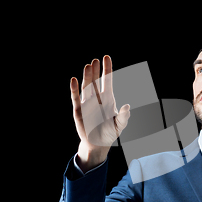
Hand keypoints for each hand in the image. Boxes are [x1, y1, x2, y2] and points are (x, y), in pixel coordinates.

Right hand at [70, 55, 129, 171]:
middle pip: (96, 81)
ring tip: (88, 66)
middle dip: (96, 71)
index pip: (108, 81)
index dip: (107, 69)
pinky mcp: (78, 110)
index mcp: (108, 99)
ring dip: (87, 77)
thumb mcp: (119, 126)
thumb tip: (127, 106)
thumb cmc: (110, 133)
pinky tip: (74, 80)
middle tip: (96, 60)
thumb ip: (124, 117)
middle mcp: (97, 98)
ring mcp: (87, 103)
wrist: (97, 144)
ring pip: (87, 87)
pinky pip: (76, 98)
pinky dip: (74, 89)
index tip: (106, 57)